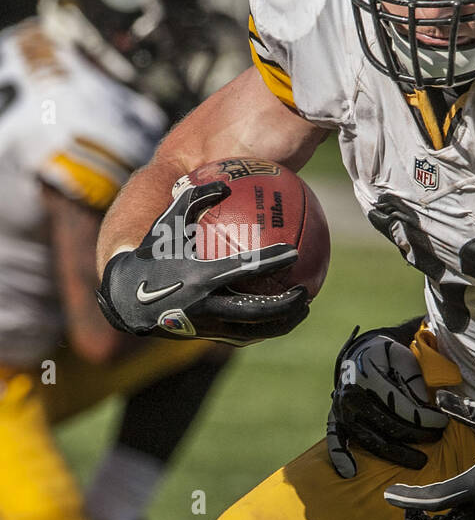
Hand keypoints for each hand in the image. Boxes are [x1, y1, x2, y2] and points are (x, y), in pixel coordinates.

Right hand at [96, 178, 307, 342]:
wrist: (124, 298)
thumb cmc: (149, 254)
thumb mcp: (167, 222)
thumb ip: (195, 199)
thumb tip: (224, 181)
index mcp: (199, 276)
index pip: (245, 269)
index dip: (273, 261)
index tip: (293, 253)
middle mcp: (206, 305)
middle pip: (258, 310)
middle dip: (287, 304)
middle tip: (305, 292)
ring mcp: (208, 326)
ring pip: (256, 330)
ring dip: (283, 322)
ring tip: (302, 309)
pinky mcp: (208, 338)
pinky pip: (245, 336)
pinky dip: (265, 329)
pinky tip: (281, 319)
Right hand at [326, 321, 447, 477]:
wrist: (360, 353)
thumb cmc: (387, 356)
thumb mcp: (403, 357)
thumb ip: (414, 379)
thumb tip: (426, 405)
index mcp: (367, 378)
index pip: (399, 405)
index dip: (423, 418)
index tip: (442, 423)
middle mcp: (351, 396)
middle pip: (387, 425)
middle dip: (416, 435)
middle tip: (436, 439)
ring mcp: (342, 410)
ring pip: (369, 439)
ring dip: (395, 453)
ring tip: (419, 462)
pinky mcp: (336, 419)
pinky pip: (335, 439)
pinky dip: (340, 456)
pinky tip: (350, 472)